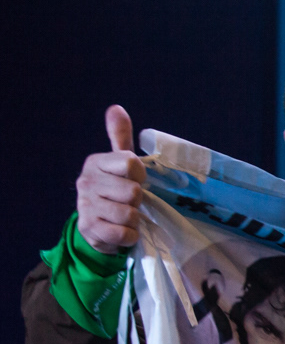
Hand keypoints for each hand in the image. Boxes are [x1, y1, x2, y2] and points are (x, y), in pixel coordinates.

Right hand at [75, 105, 145, 253]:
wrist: (96, 226)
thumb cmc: (115, 190)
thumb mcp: (119, 163)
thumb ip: (120, 137)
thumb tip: (115, 108)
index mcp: (96, 162)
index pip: (131, 163)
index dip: (140, 175)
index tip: (134, 180)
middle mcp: (87, 181)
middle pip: (133, 191)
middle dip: (138, 201)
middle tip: (129, 202)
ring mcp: (86, 205)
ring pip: (129, 213)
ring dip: (135, 219)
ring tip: (126, 216)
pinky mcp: (89, 228)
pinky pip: (124, 233)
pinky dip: (130, 235)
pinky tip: (123, 230)